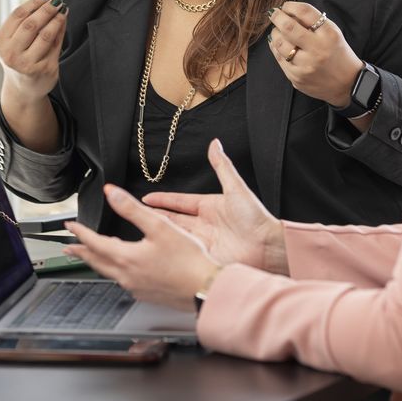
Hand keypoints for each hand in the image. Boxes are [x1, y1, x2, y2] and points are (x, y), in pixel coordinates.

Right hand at [0, 0, 67, 101]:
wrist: (23, 89)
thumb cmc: (19, 58)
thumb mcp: (14, 41)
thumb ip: (26, 22)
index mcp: (0, 42)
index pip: (18, 15)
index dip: (34, 2)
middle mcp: (11, 54)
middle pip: (31, 24)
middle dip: (46, 9)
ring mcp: (28, 64)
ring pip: (45, 34)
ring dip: (56, 19)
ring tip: (62, 9)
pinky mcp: (45, 70)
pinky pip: (56, 45)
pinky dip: (61, 30)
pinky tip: (63, 21)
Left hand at [64, 185, 221, 312]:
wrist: (205, 289)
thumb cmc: (188, 260)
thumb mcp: (159, 226)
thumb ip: (132, 208)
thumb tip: (112, 192)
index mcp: (126, 258)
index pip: (94, 243)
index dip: (80, 232)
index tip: (70, 226)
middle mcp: (126, 276)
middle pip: (96, 261)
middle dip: (81, 251)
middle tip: (69, 247)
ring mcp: (135, 287)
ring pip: (108, 272)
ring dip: (96, 261)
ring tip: (91, 255)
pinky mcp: (146, 294)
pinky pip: (123, 280)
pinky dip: (115, 270)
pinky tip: (122, 267)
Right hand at [143, 139, 287, 273]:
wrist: (268, 247)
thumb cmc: (256, 218)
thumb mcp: (235, 188)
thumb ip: (222, 166)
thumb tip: (215, 144)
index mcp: (209, 206)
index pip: (179, 202)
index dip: (162, 200)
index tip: (145, 198)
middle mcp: (204, 224)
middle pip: (173, 219)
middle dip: (154, 217)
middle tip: (134, 214)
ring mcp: (203, 241)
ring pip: (174, 236)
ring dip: (158, 234)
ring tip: (139, 232)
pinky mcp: (204, 256)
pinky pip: (183, 253)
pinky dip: (170, 251)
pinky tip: (155, 250)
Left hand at [267, 1, 361, 107]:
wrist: (347, 84)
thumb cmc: (337, 53)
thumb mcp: (333, 32)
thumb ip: (314, 21)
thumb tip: (288, 12)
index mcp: (329, 34)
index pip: (305, 12)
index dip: (291, 6)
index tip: (285, 6)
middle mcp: (317, 50)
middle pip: (289, 27)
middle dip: (277, 17)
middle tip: (274, 14)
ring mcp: (305, 66)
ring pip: (279, 43)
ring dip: (275, 33)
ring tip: (278, 30)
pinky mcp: (296, 77)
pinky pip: (279, 58)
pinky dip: (276, 47)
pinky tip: (278, 43)